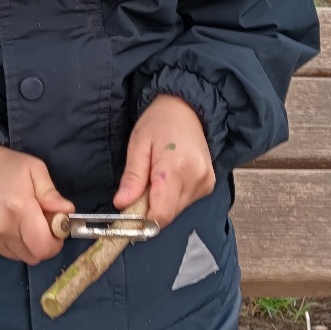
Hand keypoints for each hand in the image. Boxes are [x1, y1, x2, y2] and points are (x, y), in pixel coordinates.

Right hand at [0, 145, 74, 264]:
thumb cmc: (6, 166)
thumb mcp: (35, 169)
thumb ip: (51, 194)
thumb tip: (67, 212)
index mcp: (19, 209)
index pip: (43, 248)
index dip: (54, 243)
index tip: (54, 230)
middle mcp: (0, 228)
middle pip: (32, 256)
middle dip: (41, 243)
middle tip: (38, 223)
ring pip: (17, 256)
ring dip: (24, 244)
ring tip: (19, 221)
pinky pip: (1, 252)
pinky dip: (8, 243)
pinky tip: (4, 223)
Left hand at [113, 94, 214, 228]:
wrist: (186, 108)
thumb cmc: (159, 121)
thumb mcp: (138, 144)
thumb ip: (132, 177)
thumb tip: (122, 204)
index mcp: (176, 167)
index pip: (161, 214)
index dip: (142, 222)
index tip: (128, 215)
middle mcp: (196, 178)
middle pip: (168, 214)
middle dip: (149, 209)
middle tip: (138, 188)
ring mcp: (205, 182)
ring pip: (176, 211)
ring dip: (161, 202)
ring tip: (154, 177)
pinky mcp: (208, 184)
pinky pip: (186, 202)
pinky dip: (172, 197)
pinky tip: (168, 178)